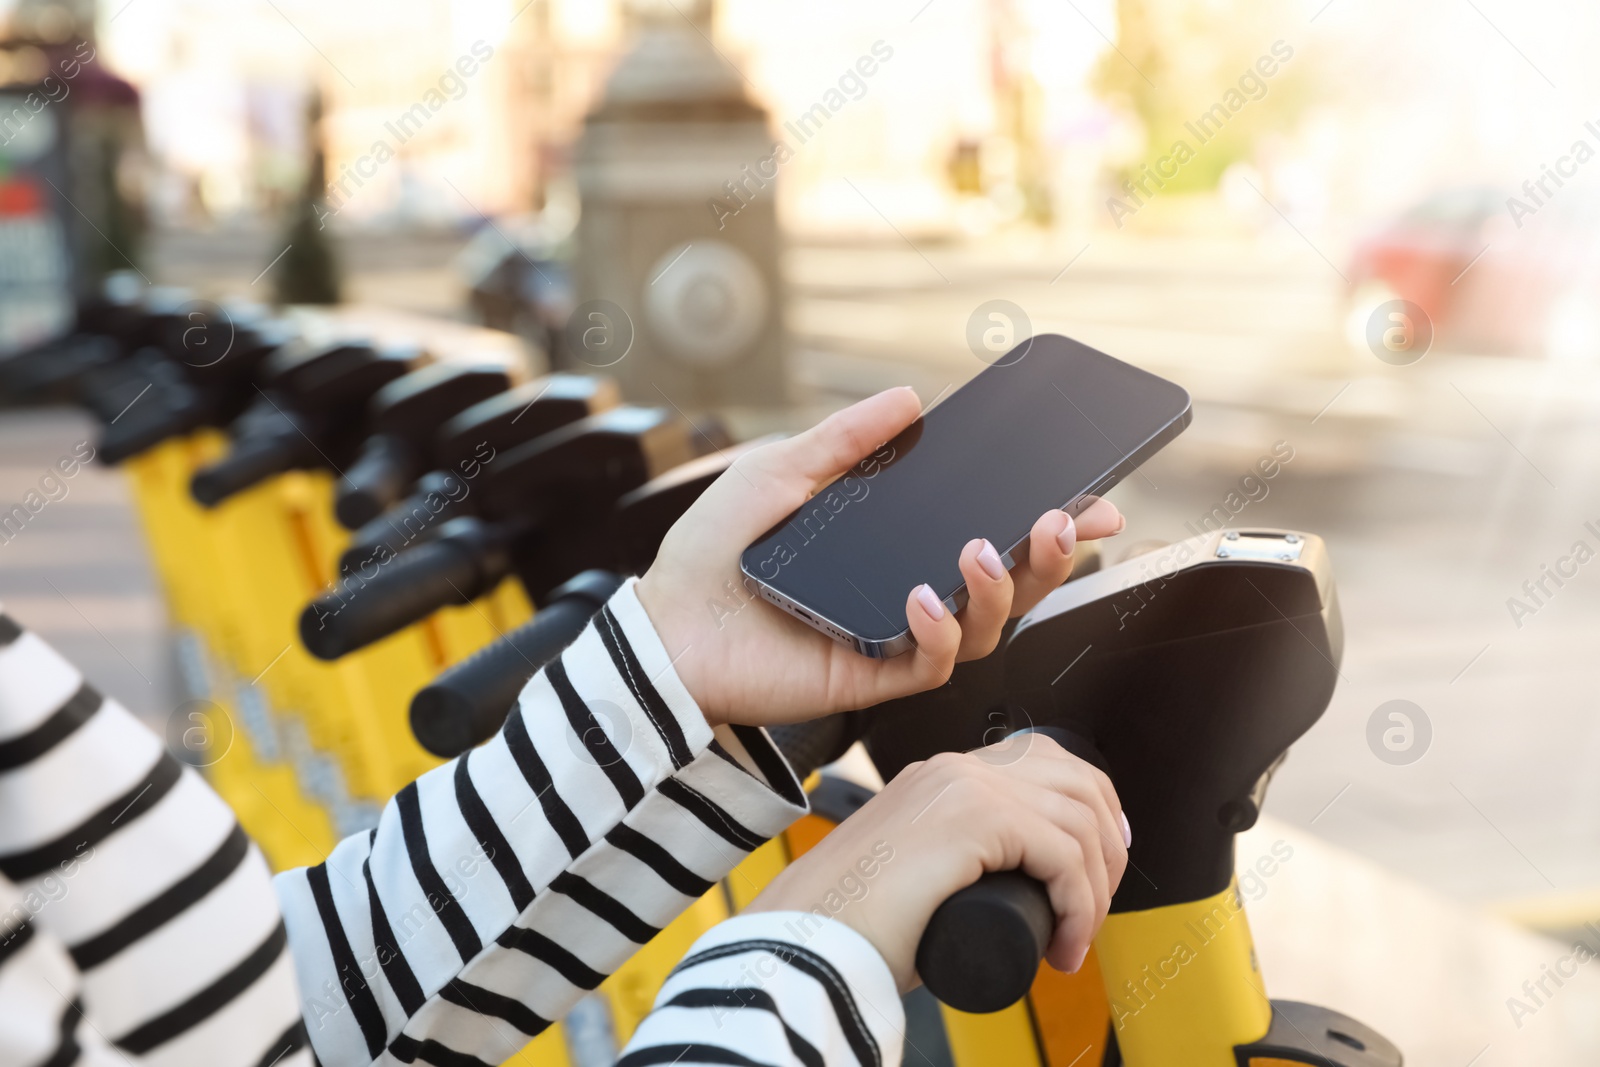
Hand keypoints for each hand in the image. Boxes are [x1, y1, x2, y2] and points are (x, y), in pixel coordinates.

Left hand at [634, 387, 1123, 726]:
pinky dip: (941, 629)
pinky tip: (920, 597)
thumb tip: (910, 401)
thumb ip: (845, 440)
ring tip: (981, 548)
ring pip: (988, 625)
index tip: (1094, 494)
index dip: (1050, 519)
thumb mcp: (781, 473)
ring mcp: (897, 635)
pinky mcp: (874, 674)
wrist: (664, 625)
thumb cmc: (715, 551)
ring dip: (1002, 587)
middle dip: (1053, 554)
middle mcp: (910, 590)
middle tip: (1064, 519)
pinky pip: (934, 661)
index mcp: (898, 543)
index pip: (991, 530)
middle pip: (1010, 581)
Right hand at [744, 734, 1129, 989]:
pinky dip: (1082, 905)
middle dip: (1109, 847)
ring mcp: (964, 785)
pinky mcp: (974, 817)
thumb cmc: (851, 927)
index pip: (1044, 761)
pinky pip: (1064, 854)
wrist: (806, 942)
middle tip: (1094, 909)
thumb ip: (953, 867)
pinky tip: (1065, 944)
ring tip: (1075, 938)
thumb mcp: (919, 876)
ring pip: (1079, 819)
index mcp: (942, 775)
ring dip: (1097, 888)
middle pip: (1077, 780)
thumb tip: (1008, 897)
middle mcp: (955, 767)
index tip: (1099, 868)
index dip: (1092, 809)